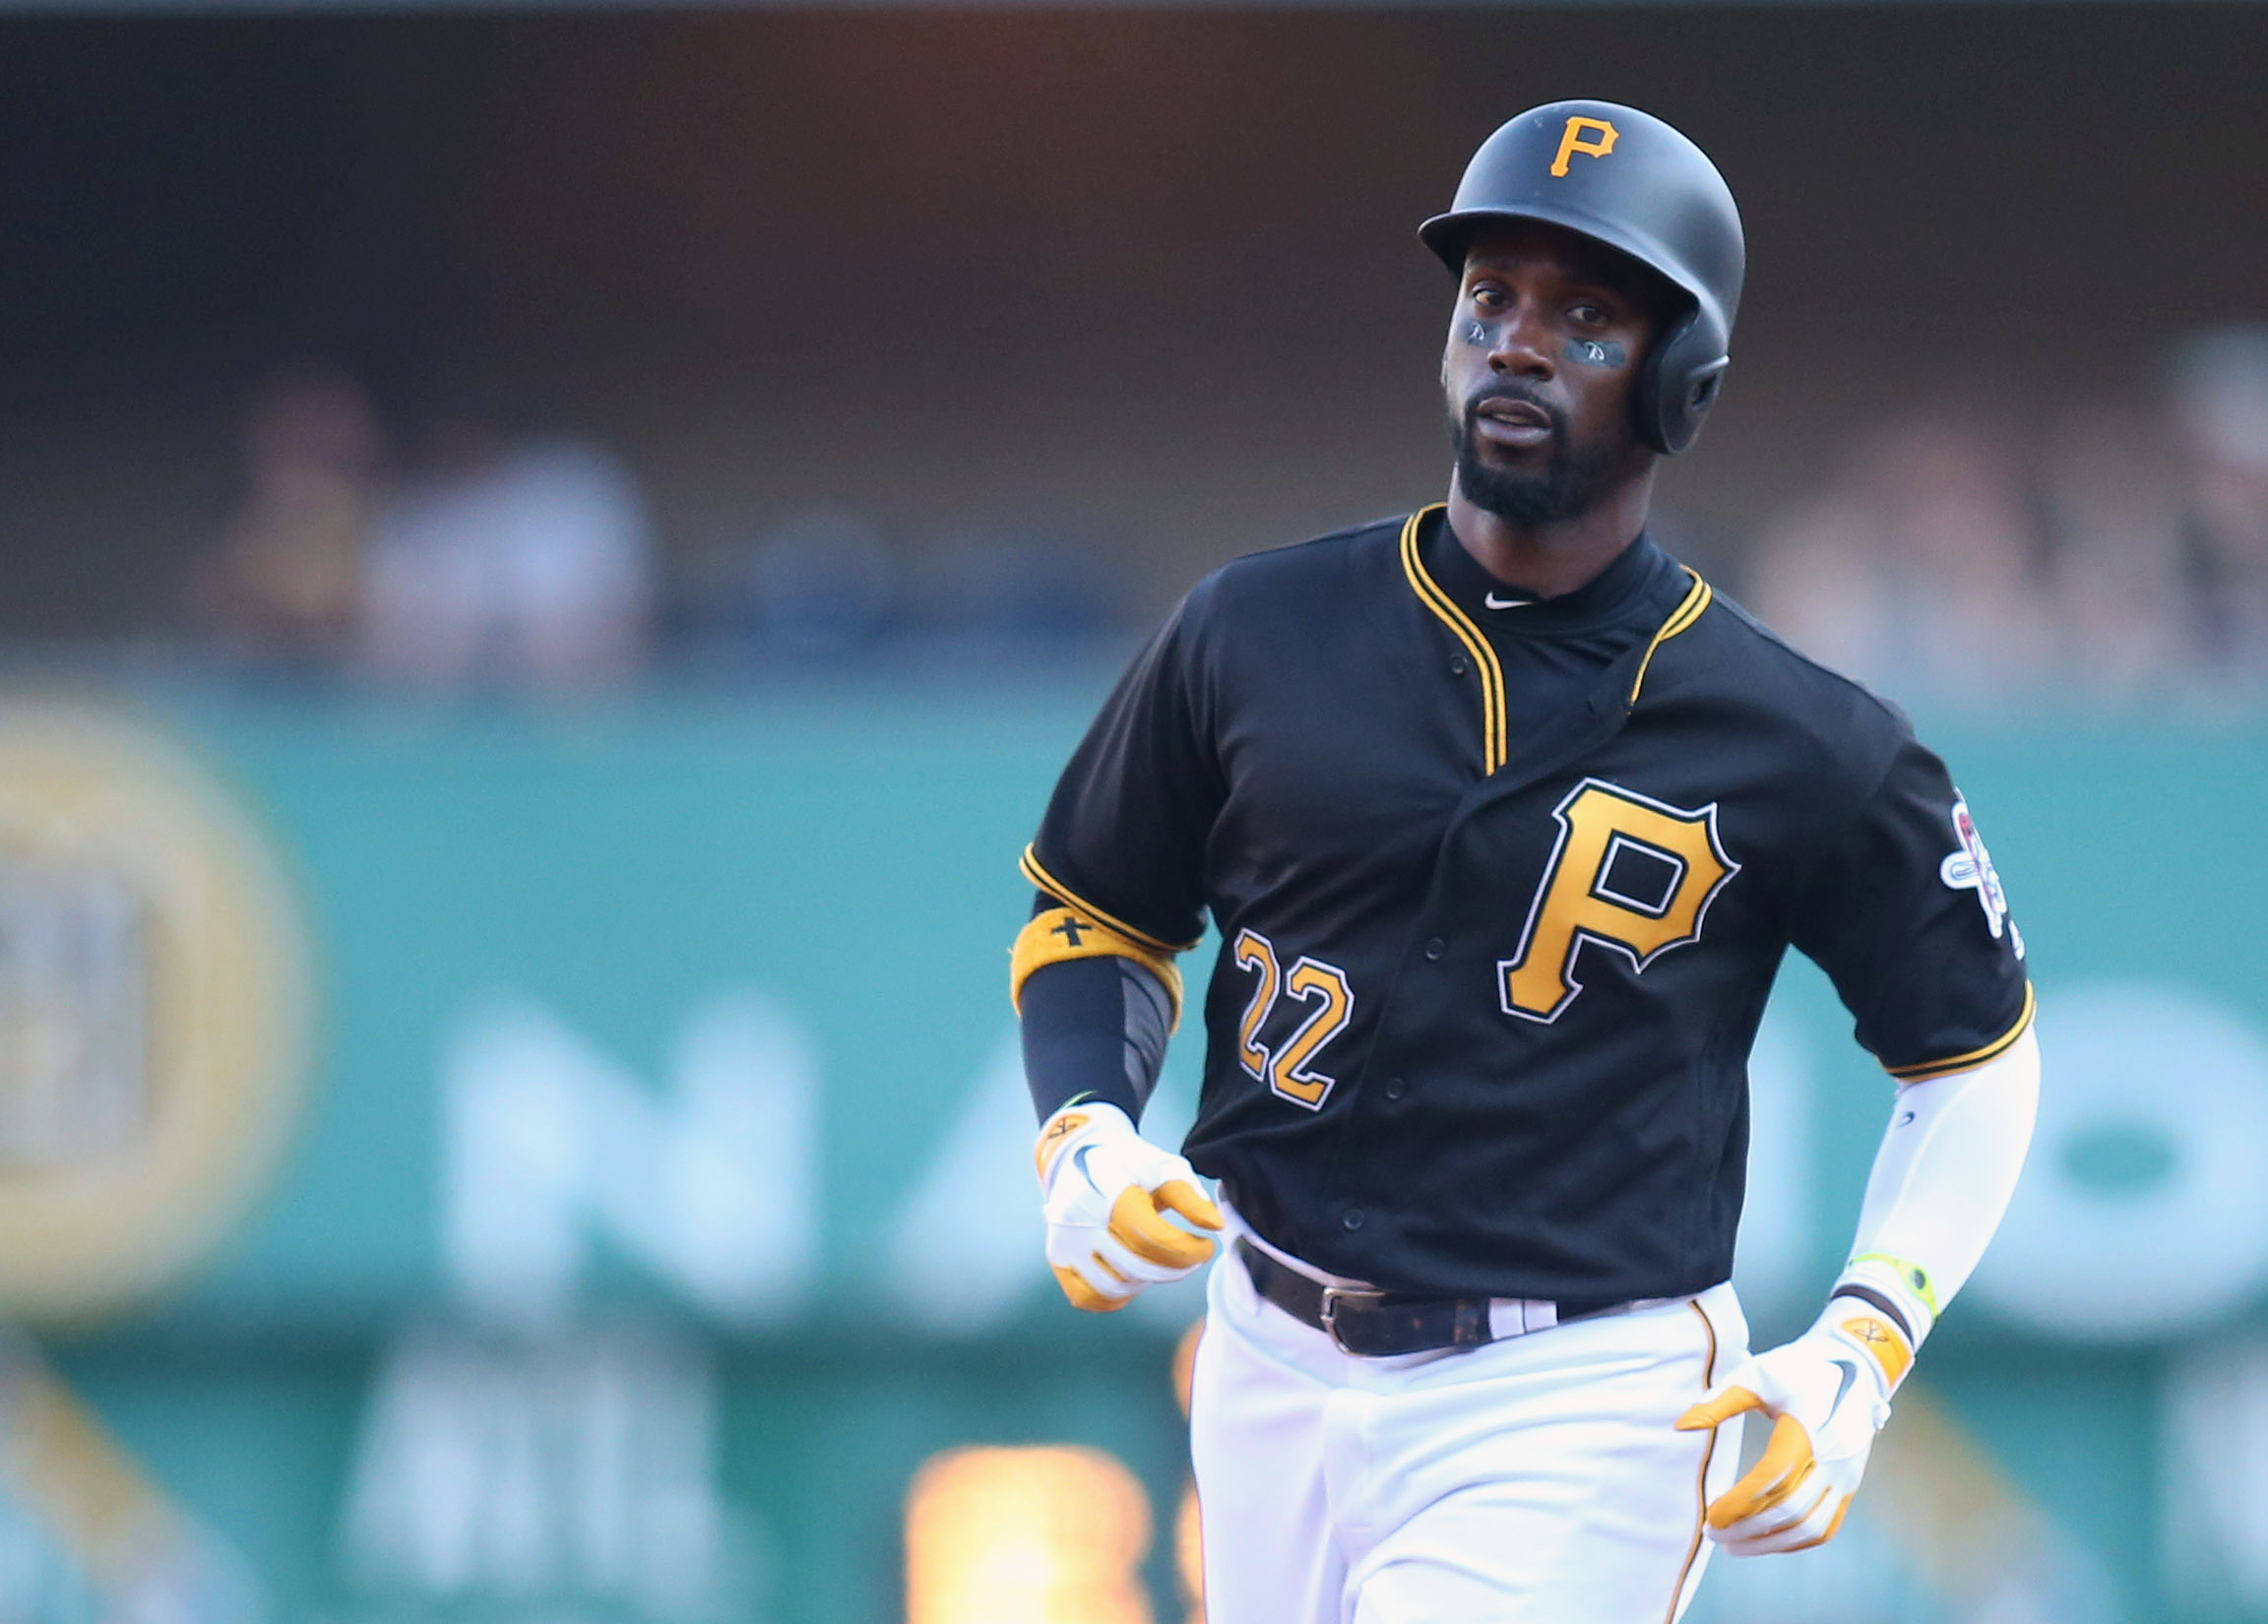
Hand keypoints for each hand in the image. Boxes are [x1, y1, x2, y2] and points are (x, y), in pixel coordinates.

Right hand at [1034, 1102, 1222, 1311]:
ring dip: (1145, 1282)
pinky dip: (1114, 1296)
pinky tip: (1132, 1276)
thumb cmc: (1128, 1162)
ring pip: (1113, 1287)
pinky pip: (1086, 1297)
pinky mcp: (1056, 1257)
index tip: (1206, 1246)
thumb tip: (1215, 1226)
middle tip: (1191, 1257)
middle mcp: (1077, 1218)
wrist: (1078, 1153)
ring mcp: (1062, 1241)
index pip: (1151, 1237)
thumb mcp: (1163, 1166)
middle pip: (1135, 1266)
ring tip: (1159, 1261)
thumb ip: (1189, 1196)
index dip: (1186, 1250)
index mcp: (1105, 1190)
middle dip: (1175, 1269)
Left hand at [1674, 1302, 1912, 1554]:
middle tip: (1713, 1535)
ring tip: (1733, 1545)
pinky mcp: (1849, 1486)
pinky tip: (1764, 1541)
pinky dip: (1794, 1542)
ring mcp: (1845, 1476)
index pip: (1774, 1479)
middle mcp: (1833, 1459)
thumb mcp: (1757, 1374)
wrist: (1855, 1368)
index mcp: (1809, 1430)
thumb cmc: (1798, 1369)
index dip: (1740, 1503)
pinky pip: (1825, 1527)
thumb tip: (1680, 1426)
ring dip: (1770, 1543)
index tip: (1710, 1516)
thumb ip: (1719, 1400)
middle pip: (1791, 1512)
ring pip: (1811, 1528)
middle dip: (1749, 1530)